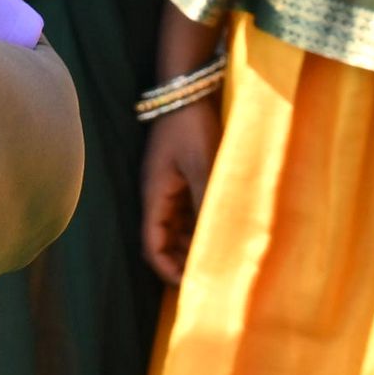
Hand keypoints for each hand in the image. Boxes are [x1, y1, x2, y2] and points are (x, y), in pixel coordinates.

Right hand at [136, 95, 219, 281]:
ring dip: (193, 242)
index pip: (152, 245)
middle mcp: (159, 194)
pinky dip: (201, 222)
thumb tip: (214, 240)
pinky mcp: (185, 173)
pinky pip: (189, 208)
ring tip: (218, 258)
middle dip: (182, 260)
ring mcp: (171, 183)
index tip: (188, 286)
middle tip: (210, 277)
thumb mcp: (202, 166)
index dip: (167, 268)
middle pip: (165, 239)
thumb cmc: (191, 127)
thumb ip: (206, 203)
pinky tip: (221, 228)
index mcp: (155, 196)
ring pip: (178, 225)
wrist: (188, 89)